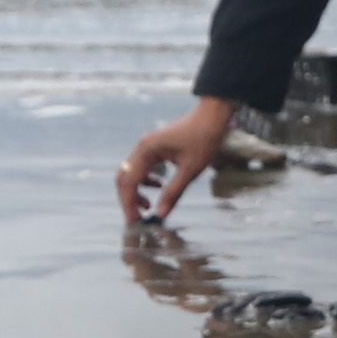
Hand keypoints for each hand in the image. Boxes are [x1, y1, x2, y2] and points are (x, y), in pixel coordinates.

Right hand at [117, 95, 235, 223]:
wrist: (212, 117)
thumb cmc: (204, 139)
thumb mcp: (190, 170)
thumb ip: (173, 193)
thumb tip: (160, 214)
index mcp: (147, 150)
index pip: (128, 181)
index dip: (129, 203)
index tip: (135, 221)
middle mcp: (142, 147)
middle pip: (124, 177)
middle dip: (128, 199)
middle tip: (138, 217)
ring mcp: (147, 146)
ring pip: (132, 173)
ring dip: (136, 190)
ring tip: (149, 206)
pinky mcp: (154, 147)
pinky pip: (142, 167)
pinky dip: (145, 180)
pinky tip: (159, 186)